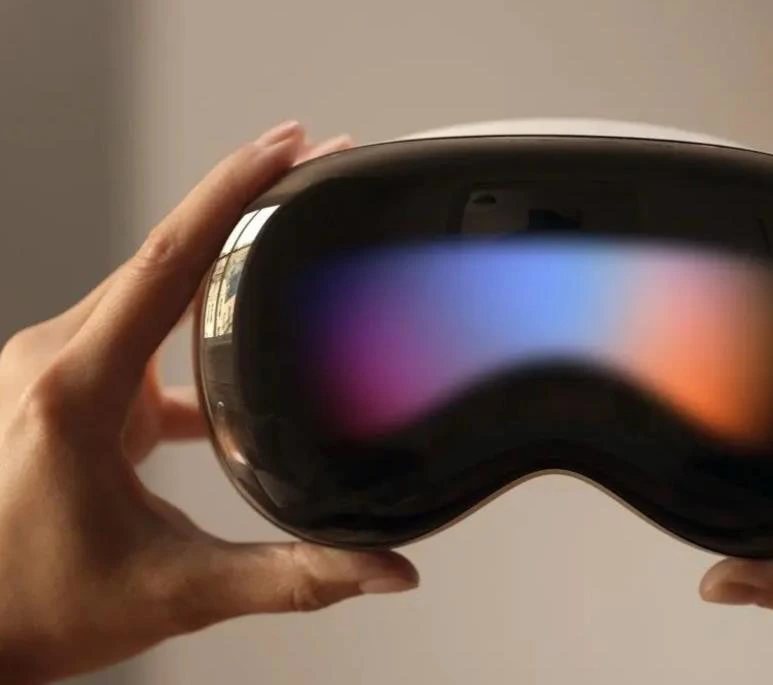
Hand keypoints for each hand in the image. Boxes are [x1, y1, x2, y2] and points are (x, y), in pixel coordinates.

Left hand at [0, 122, 417, 684]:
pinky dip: (191, 329)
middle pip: (162, 255)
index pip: (164, 263)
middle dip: (243, 203)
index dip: (229, 194)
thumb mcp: (179, 590)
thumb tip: (383, 569)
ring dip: (217, 259)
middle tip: (311, 164)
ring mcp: (56, 369)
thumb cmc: (35, 608)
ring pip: (149, 287)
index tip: (284, 147)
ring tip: (286, 226)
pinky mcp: (66, 387)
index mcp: (76, 392)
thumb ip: (293, 578)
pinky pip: (140, 333)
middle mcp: (56, 362)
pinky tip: (231, 353)